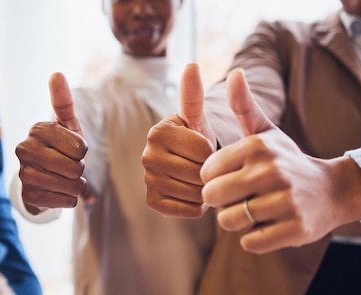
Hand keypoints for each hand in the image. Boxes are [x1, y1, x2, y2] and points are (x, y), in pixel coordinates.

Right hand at [15, 72, 88, 213]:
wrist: (43, 179)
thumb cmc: (60, 147)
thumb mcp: (66, 124)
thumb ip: (63, 100)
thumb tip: (56, 73)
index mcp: (37, 129)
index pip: (81, 147)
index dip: (82, 151)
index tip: (70, 149)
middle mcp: (24, 149)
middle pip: (76, 168)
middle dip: (80, 170)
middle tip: (67, 166)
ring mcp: (24, 174)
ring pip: (72, 186)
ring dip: (76, 186)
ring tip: (63, 178)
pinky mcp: (29, 196)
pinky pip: (67, 201)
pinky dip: (69, 199)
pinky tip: (57, 191)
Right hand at [142, 63, 214, 217]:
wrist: (189, 166)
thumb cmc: (197, 140)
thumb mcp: (198, 118)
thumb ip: (194, 94)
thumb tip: (192, 64)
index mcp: (158, 131)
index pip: (202, 149)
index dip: (214, 151)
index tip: (207, 147)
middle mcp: (146, 154)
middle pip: (198, 172)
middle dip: (210, 172)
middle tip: (206, 166)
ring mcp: (147, 179)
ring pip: (194, 192)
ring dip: (206, 189)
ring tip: (201, 179)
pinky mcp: (152, 201)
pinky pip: (186, 209)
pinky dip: (196, 206)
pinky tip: (193, 193)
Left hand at [200, 69, 360, 253]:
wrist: (331, 191)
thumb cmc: (285, 161)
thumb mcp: (265, 131)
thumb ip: (244, 106)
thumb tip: (234, 74)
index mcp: (257, 147)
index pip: (206, 173)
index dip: (212, 180)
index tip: (229, 178)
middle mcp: (271, 171)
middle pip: (213, 198)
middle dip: (220, 202)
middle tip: (238, 198)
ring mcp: (285, 201)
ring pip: (229, 221)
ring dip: (236, 221)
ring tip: (252, 210)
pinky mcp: (295, 229)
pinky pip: (250, 242)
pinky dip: (253, 238)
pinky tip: (266, 225)